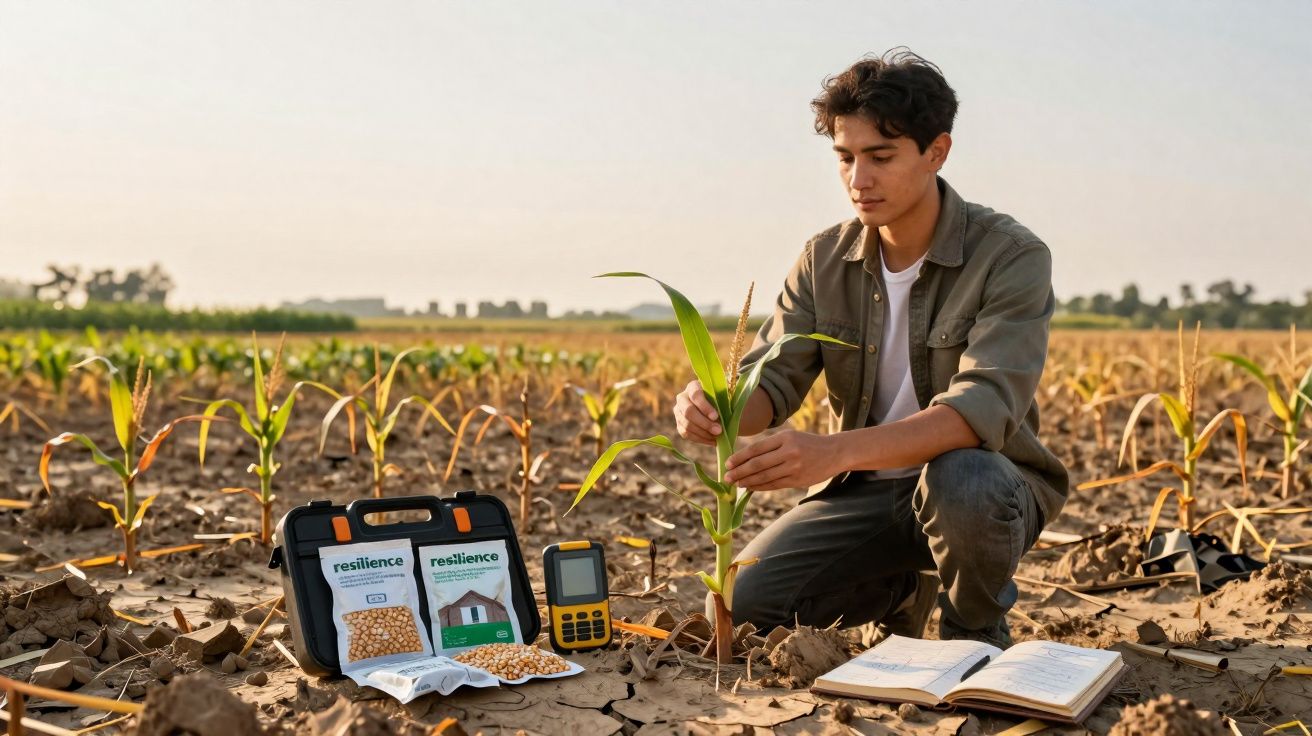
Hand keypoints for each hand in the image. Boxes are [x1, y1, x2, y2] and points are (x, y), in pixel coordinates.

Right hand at [673, 380, 721, 445]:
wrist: (718, 410)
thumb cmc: (723, 401)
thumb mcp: (725, 398)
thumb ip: (724, 401)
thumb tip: (723, 415)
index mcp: (693, 386)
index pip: (695, 395)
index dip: (705, 407)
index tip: (716, 416)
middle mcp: (682, 398)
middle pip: (688, 411)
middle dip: (704, 423)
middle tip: (719, 430)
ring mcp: (679, 412)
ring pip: (687, 425)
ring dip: (703, 433)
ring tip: (717, 437)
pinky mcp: (680, 425)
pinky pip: (687, 434)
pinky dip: (701, 439)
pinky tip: (713, 441)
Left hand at [723, 430, 839, 490]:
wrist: (835, 452)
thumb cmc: (808, 443)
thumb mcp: (791, 437)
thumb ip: (771, 446)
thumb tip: (745, 459)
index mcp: (785, 438)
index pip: (756, 449)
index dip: (740, 457)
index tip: (728, 463)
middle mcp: (789, 452)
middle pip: (758, 464)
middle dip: (740, 472)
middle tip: (727, 477)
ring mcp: (794, 468)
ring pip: (765, 477)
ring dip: (748, 482)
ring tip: (737, 484)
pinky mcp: (798, 480)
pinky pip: (774, 485)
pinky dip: (760, 487)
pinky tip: (751, 487)